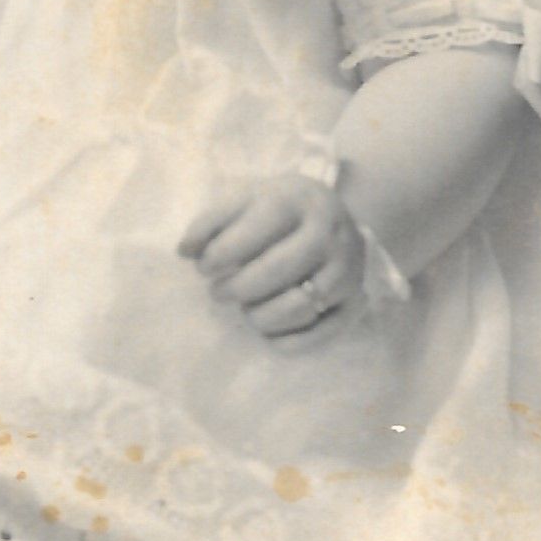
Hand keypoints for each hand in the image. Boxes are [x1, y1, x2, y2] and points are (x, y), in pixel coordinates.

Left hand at [179, 173, 366, 339]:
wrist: (334, 217)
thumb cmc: (279, 210)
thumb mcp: (247, 199)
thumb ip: (212, 221)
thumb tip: (185, 250)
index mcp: (298, 199)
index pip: (255, 230)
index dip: (221, 254)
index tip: (203, 267)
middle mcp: (330, 233)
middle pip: (277, 271)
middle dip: (237, 289)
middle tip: (219, 292)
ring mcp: (348, 270)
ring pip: (299, 307)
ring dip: (260, 316)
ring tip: (247, 308)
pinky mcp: (355, 303)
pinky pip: (319, 335)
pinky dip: (286, 340)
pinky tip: (267, 330)